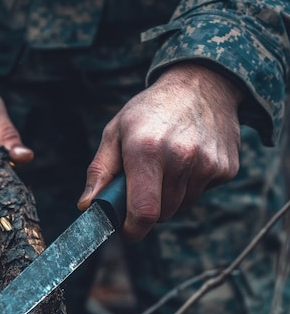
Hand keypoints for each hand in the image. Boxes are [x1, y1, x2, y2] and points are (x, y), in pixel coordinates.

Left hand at [78, 63, 242, 240]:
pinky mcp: (226, 168)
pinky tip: (190, 158)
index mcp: (146, 149)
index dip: (132, 229)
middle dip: (149, 207)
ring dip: (171, 195)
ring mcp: (207, 164)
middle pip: (162, 214)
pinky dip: (193, 184)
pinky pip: (202, 193)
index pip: (143, 212)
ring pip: (182, 205)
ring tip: (168, 163)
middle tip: (145, 181)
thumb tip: (88, 206)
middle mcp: (180, 158)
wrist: (202, 84)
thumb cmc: (151, 110)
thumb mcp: (116, 131)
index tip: (126, 228)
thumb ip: (100, 171)